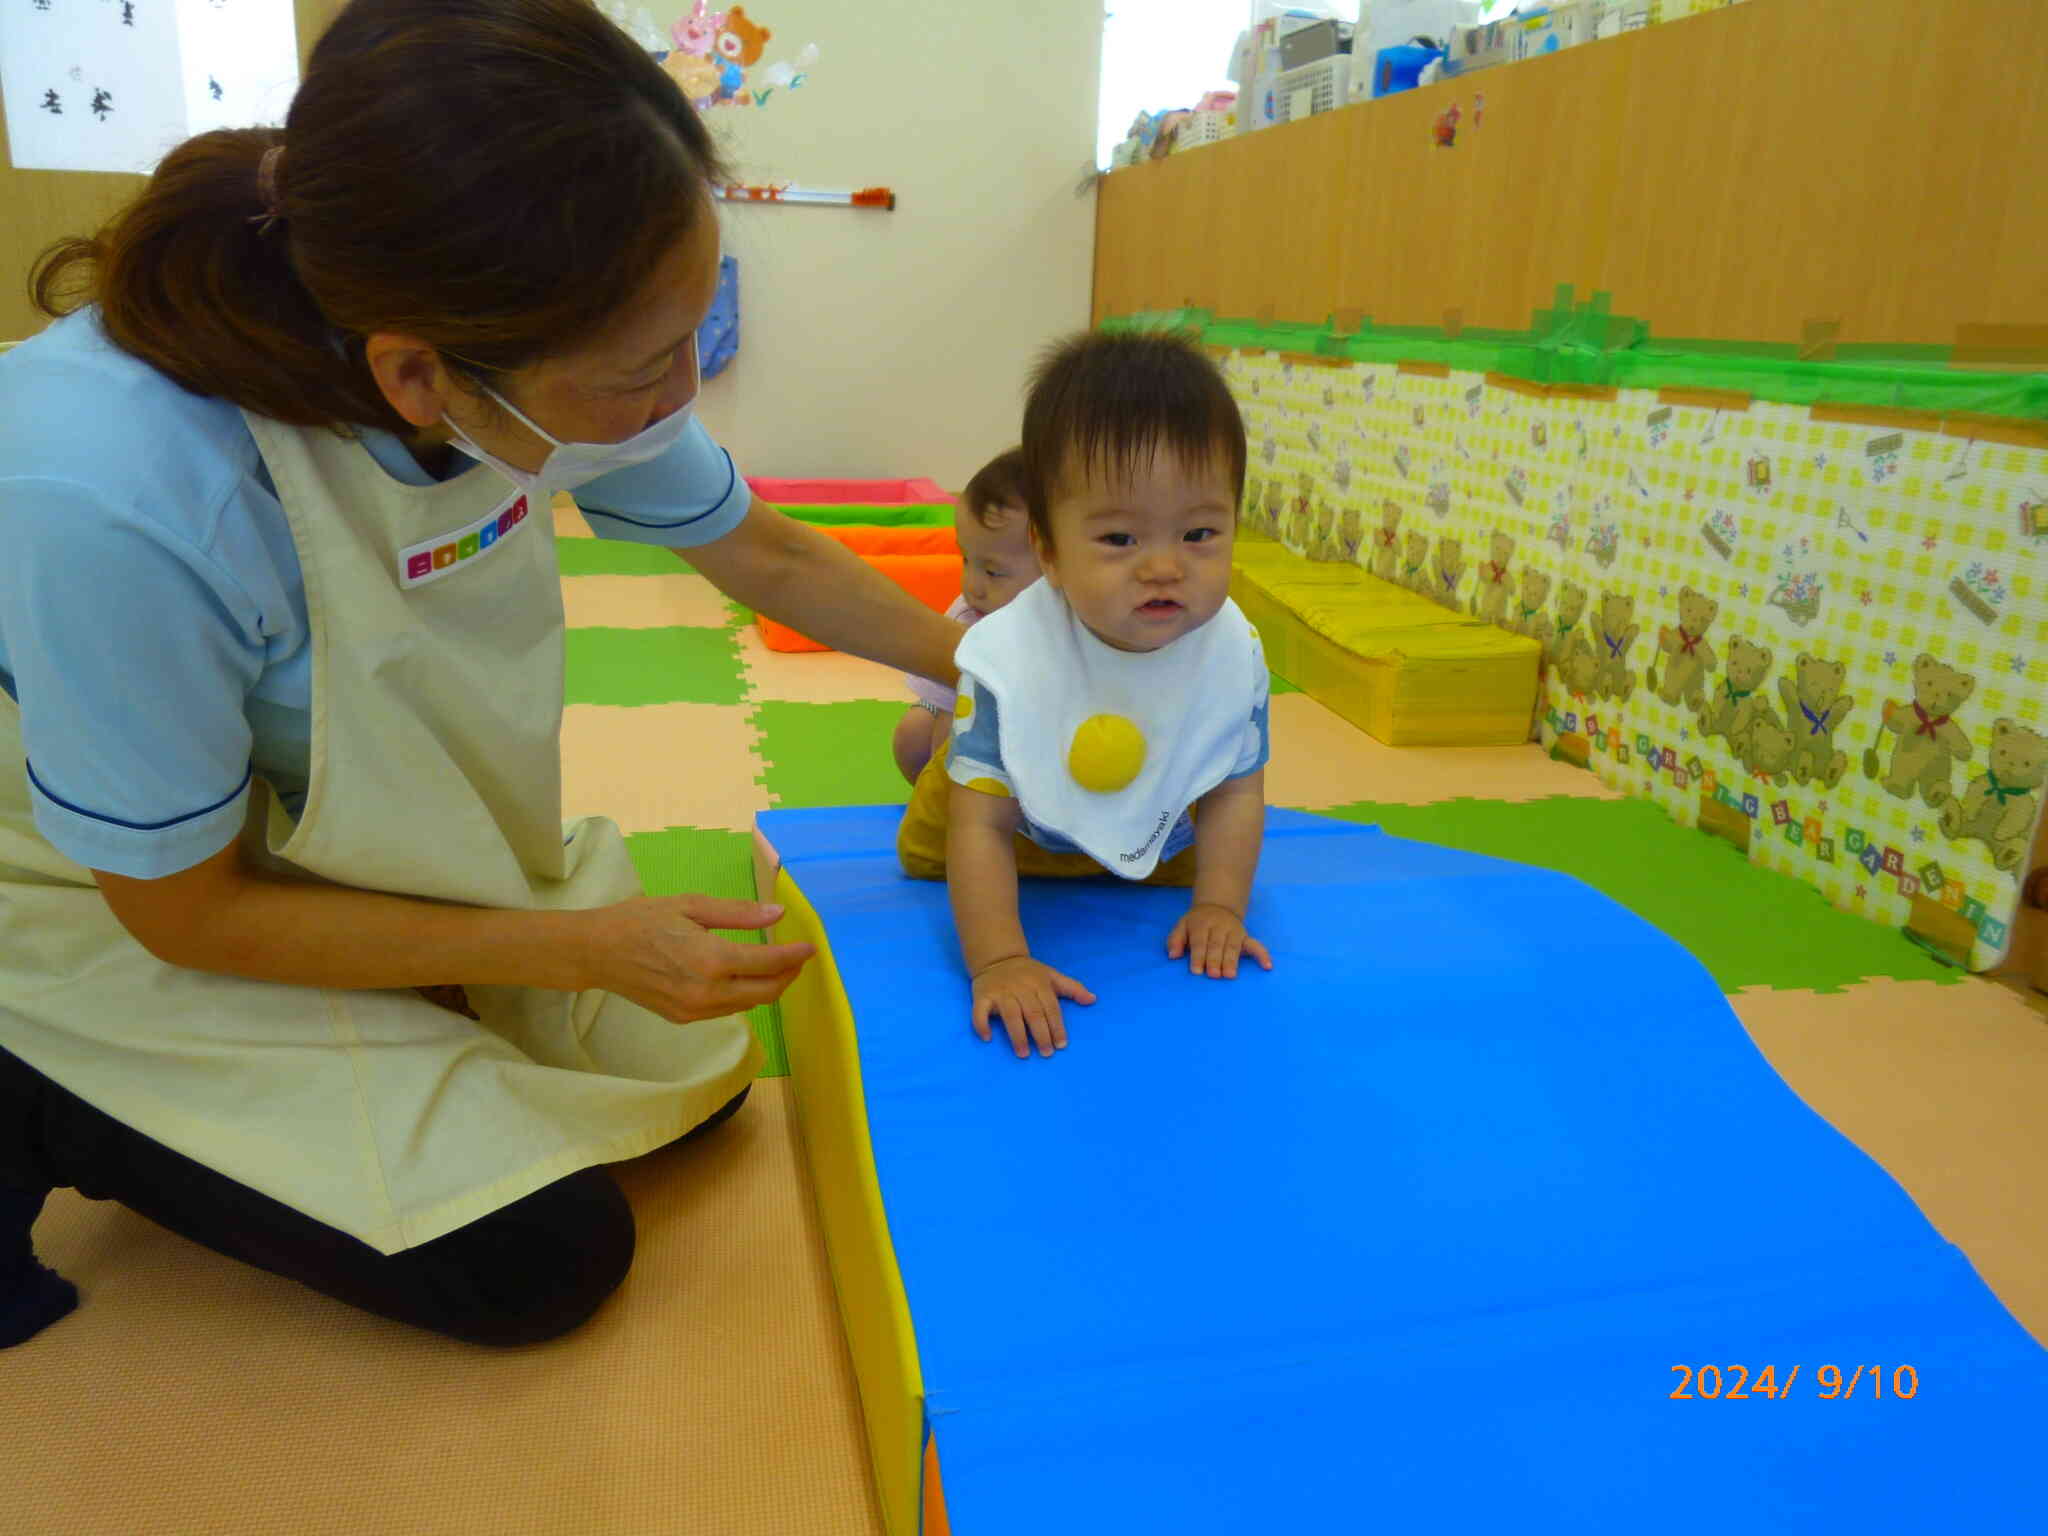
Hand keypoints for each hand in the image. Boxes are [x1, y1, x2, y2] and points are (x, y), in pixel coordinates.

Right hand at [590, 895, 813, 1023]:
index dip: (794, 956)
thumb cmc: (641, 920)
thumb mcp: (690, 905)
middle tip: (797, 957)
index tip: (810, 946)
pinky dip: (743, 994)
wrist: (597, 952)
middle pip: (766, 992)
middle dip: (788, 976)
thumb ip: (737, 913)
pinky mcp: (684, 1018)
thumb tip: (777, 914)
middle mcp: (707, 992)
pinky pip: (726, 1009)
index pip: (768, 963)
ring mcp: (695, 1010)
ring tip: (773, 964)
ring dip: (767, 986)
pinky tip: (741, 976)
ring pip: (748, 1004)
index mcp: (711, 959)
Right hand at [970, 955, 1095, 1058]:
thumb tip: (1093, 1000)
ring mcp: (1001, 993)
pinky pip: (979, 1012)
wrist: (997, 958)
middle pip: (1033, 1013)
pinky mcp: (982, 996)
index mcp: (1039, 984)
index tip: (1061, 1045)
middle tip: (1046, 1053)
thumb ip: (1072, 988)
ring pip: (1010, 1015)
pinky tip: (987, 1038)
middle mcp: (1021, 988)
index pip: (1050, 1008)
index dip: (1057, 1026)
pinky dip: (981, 1024)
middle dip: (1041, 1034)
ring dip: (1017, 1035)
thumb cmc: (1028, 972)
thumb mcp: (1052, 975)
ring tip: (1024, 1053)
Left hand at [1166, 902, 1271, 978]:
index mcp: (1201, 924)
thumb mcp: (1182, 926)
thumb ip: (1175, 940)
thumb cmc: (1196, 923)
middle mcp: (1219, 927)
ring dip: (1232, 961)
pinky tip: (1267, 966)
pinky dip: (1263, 955)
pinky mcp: (1245, 936)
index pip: (1199, 941)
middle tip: (1214, 975)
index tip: (1197, 971)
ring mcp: (1234, 931)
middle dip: (1215, 960)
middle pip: (1217, 944)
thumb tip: (1173, 956)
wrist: (1217, 906)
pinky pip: (1255, 945)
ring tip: (1230, 975)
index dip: (1198, 956)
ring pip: (1233, 946)